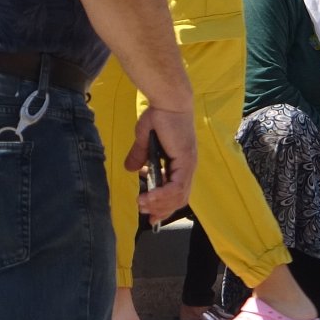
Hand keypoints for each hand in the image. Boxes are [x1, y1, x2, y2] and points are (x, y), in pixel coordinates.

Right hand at [126, 106, 195, 225]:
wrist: (168, 102)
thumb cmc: (159, 117)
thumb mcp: (145, 140)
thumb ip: (139, 156)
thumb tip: (131, 170)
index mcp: (180, 165)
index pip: (177, 193)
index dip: (164, 207)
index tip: (150, 217)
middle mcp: (187, 167)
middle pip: (179, 199)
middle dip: (161, 210)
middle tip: (144, 212)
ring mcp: (188, 165)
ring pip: (178, 195)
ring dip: (160, 203)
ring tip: (143, 204)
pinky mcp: (186, 160)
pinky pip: (176, 185)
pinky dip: (163, 195)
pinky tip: (150, 197)